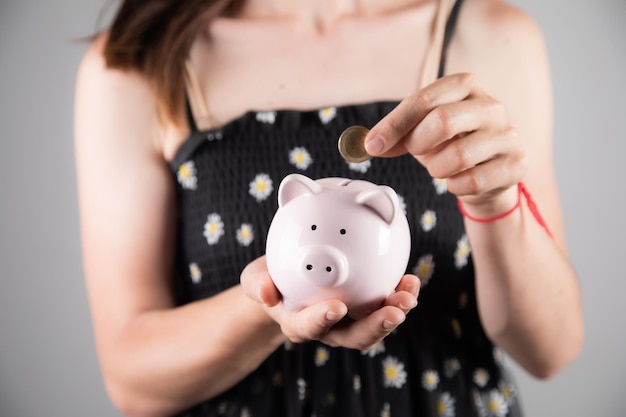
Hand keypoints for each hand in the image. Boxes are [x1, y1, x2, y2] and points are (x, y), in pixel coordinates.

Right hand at [240, 256, 419, 349]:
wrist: (286, 282)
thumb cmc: (271, 279)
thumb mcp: (255, 279)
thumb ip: (258, 285)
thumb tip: (267, 293)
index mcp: (298, 322)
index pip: (309, 327)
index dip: (322, 320)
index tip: (336, 307)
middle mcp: (327, 329)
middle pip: (353, 336)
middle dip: (375, 326)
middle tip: (394, 311)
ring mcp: (348, 322)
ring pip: (374, 326)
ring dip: (394, 313)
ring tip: (409, 295)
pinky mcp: (365, 309)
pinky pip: (384, 307)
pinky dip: (399, 296)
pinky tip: (410, 281)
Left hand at [365, 73, 527, 217]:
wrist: (488, 176)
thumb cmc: (450, 146)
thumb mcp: (419, 133)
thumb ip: (394, 135)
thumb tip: (369, 143)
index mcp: (464, 86)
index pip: (423, 99)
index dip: (394, 125)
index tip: (373, 145)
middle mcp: (491, 105)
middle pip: (442, 121)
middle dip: (418, 144)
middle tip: (416, 153)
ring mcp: (508, 134)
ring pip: (458, 155)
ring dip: (437, 168)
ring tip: (440, 168)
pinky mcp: (517, 163)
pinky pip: (473, 180)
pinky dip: (455, 186)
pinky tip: (458, 181)